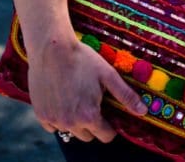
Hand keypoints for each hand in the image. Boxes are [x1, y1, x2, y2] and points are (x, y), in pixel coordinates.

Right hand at [29, 36, 146, 141]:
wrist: (51, 48)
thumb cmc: (82, 59)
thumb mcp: (107, 74)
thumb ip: (125, 95)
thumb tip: (143, 111)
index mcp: (89, 116)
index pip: (105, 136)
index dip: (109, 126)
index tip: (106, 112)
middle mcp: (70, 123)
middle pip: (87, 136)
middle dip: (92, 123)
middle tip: (90, 101)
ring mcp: (54, 120)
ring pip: (70, 131)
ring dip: (74, 121)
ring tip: (75, 98)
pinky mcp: (41, 115)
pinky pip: (53, 126)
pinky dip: (58, 118)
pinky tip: (61, 99)